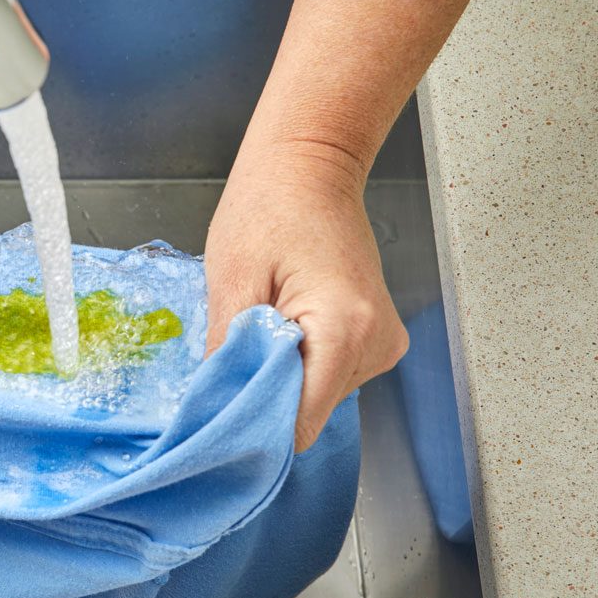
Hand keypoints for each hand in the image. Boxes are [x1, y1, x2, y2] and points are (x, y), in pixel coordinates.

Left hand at [203, 142, 407, 451]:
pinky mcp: (375, 341)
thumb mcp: (231, 281)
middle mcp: (376, 344)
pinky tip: (281, 325)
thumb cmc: (269, 208)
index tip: (218, 420)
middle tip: (229, 358)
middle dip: (262, 397)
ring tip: (260, 325)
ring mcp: (381, 344)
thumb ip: (228, 353)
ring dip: (278, 376)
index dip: (255, 429)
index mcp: (344, 328)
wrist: (309, 168)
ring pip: (315, 396)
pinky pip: (326, 375)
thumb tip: (216, 410)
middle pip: (308, 411)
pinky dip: (296, 363)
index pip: (300, 421)